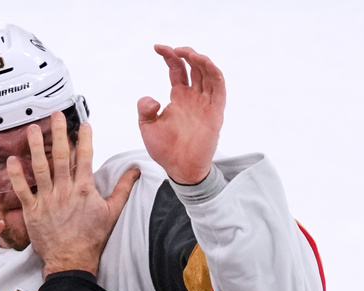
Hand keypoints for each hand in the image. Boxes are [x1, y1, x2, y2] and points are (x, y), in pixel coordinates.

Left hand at [8, 111, 138, 275]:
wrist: (72, 260)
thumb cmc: (92, 239)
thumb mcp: (112, 213)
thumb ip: (122, 189)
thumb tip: (135, 171)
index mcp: (85, 190)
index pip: (85, 157)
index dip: (84, 138)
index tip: (82, 124)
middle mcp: (66, 191)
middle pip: (61, 156)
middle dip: (59, 133)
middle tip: (55, 115)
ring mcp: (48, 200)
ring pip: (41, 168)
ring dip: (37, 147)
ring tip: (33, 129)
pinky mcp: (33, 211)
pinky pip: (23, 189)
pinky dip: (17, 175)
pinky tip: (13, 159)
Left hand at [138, 45, 225, 184]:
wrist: (180, 169)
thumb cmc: (165, 150)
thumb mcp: (147, 127)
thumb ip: (144, 109)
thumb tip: (153, 99)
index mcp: (179, 97)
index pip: (177, 69)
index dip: (169, 56)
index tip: (157, 48)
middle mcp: (194, 97)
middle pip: (194, 67)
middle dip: (185, 53)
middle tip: (174, 49)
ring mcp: (206, 103)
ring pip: (208, 73)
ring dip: (200, 60)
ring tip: (188, 53)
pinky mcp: (215, 112)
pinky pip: (219, 88)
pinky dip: (213, 73)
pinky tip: (203, 63)